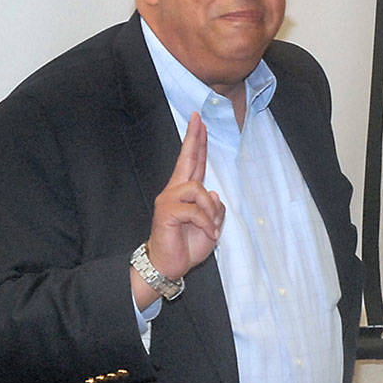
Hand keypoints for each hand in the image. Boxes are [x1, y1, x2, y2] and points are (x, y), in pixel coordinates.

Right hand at [132, 113, 224, 307]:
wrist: (169, 265)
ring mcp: (168, 200)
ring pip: (198, 189)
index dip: (197, 142)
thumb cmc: (188, 246)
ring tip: (210, 228)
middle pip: (187, 159)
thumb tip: (215, 194)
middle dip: (194, 138)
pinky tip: (208, 234)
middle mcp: (175, 191)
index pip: (193, 163)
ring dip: (210, 211)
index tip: (199, 121)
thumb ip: (215, 211)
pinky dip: (206, 223)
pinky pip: (194, 211)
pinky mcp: (166, 211)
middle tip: (198, 117)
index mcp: (186, 193)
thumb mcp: (211, 228)